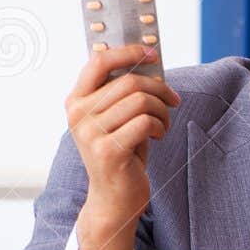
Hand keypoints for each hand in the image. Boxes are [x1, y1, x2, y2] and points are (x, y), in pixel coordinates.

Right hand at [65, 45, 180, 249]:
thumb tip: (147, 59)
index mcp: (76, 101)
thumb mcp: (115, 118)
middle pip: (130, 82)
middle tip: (173, 100)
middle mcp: (78, 115)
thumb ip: (121, 91)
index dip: (129, 52)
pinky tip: (158, 136)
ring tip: (163, 123)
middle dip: (159, 89)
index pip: (99, 61)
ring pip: (140, 101)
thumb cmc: (121, 152)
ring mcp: (91, 134)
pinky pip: (145, 122)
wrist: (114, 198)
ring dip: (162, 110)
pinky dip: (160, 126)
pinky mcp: (108, 151)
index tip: (153, 52)